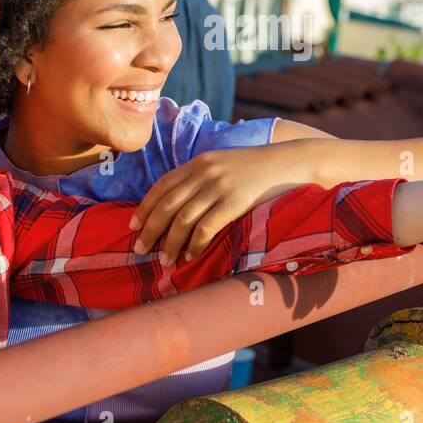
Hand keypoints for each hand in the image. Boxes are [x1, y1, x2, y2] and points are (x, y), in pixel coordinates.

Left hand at [130, 144, 308, 264]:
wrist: (289, 162)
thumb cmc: (256, 168)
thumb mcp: (223, 164)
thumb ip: (201, 176)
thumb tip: (180, 202)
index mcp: (199, 162)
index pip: (161, 186)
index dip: (144, 207)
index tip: (132, 225)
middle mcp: (205, 173)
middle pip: (167, 205)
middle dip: (149, 230)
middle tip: (140, 250)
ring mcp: (220, 187)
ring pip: (183, 219)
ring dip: (170, 243)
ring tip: (165, 261)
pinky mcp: (236, 202)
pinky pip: (206, 228)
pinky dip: (194, 245)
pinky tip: (190, 256)